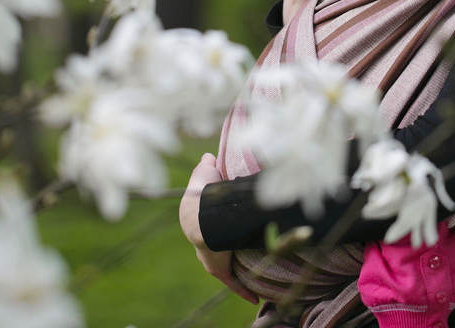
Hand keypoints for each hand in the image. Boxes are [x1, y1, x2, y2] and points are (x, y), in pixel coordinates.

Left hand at [179, 153, 258, 303]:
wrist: (201, 215)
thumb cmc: (203, 193)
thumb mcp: (205, 175)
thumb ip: (207, 167)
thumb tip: (209, 157)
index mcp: (199, 223)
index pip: (208, 228)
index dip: (217, 228)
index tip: (225, 230)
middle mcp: (204, 244)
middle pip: (217, 250)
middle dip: (227, 252)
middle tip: (242, 252)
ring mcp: (212, 257)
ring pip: (227, 267)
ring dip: (238, 270)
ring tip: (254, 274)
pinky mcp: (220, 268)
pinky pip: (233, 282)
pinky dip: (243, 290)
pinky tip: (254, 298)